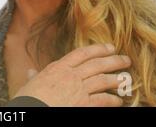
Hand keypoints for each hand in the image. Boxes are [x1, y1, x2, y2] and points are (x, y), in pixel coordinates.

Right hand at [14, 44, 130, 106]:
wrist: (33, 109)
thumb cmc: (29, 98)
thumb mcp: (29, 84)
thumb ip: (33, 76)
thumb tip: (30, 71)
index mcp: (58, 67)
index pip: (82, 53)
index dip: (98, 49)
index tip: (109, 47)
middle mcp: (71, 75)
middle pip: (97, 64)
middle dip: (113, 61)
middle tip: (125, 59)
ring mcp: (79, 89)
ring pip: (103, 80)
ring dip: (117, 79)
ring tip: (126, 79)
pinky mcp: (84, 104)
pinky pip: (103, 99)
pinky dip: (113, 100)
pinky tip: (119, 101)